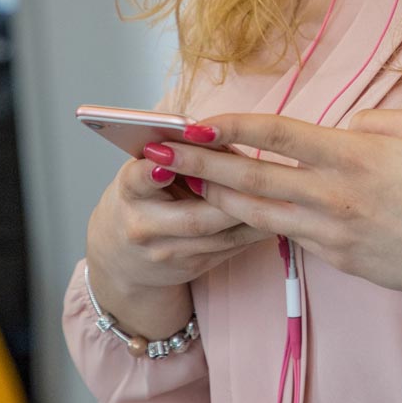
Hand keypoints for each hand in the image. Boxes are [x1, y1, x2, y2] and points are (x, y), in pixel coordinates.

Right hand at [85, 149, 265, 338]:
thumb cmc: (142, 198)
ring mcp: (169, 254)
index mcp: (129, 194)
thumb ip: (173, 157)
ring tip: (278, 193)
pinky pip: (232, 248)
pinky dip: (256, 229)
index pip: (137, 181)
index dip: (151, 173)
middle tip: (259, 174)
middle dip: (228, 195)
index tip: (164, 162)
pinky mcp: (192, 268)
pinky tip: (277, 213)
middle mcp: (144, 228)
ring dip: (252, 214)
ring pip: (219, 236)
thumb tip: (218, 134)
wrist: (123, 258)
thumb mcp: (143, 173)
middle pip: (193, 216)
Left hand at [158, 110, 401, 322]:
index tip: (194, 119)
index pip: (276, 135)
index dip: (230, 126)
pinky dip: (254, 220)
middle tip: (156, 154)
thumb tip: (331, 127)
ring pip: (256, 213)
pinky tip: (229, 209)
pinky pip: (285, 234)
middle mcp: (334, 194)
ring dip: (215, 197)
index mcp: (353, 155)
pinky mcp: (335, 257)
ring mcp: (331, 231)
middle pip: (250, 176)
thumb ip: (366, 121)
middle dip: (198, 164)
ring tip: (181, 182)